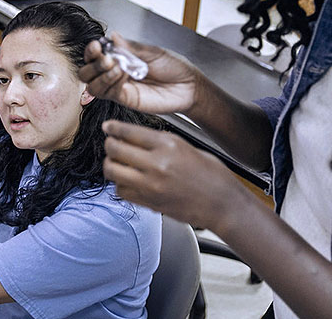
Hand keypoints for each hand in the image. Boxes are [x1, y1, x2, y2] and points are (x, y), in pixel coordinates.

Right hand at [78, 33, 202, 114]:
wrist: (189, 86)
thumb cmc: (174, 67)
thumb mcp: (153, 52)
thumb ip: (131, 47)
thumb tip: (113, 36)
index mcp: (121, 57)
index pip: (96, 55)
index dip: (92, 51)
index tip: (97, 45)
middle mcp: (116, 72)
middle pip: (87, 72)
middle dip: (92, 64)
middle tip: (106, 59)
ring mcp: (120, 87)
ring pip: (93, 86)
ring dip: (101, 75)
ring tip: (117, 68)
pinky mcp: (126, 100)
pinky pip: (109, 94)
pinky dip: (112, 83)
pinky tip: (124, 76)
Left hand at [102, 119, 245, 230]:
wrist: (223, 204)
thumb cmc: (213, 176)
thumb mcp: (188, 147)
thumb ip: (163, 142)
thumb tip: (139, 139)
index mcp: (169, 145)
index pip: (129, 132)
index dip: (114, 128)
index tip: (108, 127)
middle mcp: (157, 164)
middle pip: (115, 149)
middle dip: (110, 144)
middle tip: (111, 143)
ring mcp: (150, 185)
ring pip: (112, 171)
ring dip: (111, 164)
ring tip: (116, 162)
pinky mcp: (148, 202)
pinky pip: (121, 191)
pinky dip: (120, 184)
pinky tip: (128, 180)